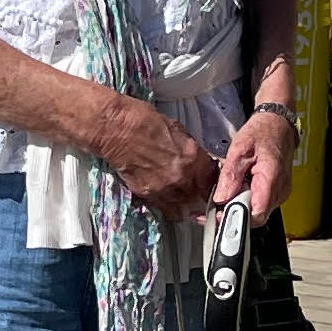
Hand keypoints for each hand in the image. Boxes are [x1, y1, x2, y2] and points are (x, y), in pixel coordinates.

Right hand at [93, 95, 218, 219]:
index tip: (210, 182)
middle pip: (200, 194)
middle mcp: (183, 177)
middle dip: (199, 191)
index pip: (213, 179)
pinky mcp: (149, 195)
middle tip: (194, 187)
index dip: (212, 181)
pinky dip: (170, 206)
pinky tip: (169, 201)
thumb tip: (196, 160)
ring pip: (184, 204)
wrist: (118, 130)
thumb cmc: (145, 122)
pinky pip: (166, 208)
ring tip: (179, 192)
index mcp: (194, 157)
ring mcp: (166, 188)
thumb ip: (190, 150)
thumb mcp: (178, 130)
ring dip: (184, 200)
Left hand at [214, 109, 296, 222]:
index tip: (220, 213)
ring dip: (242, 205)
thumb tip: (221, 198)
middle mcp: (280, 190)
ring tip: (234, 186)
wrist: (278, 122)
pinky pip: (261, 203)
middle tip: (221, 199)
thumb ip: (230, 176)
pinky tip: (242, 185)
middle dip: (236, 211)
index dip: (236, 217)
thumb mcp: (239, 149)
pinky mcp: (278, 192)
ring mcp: (281, 192)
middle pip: (256, 216)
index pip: (256, 214)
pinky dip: (248, 199)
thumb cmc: (262, 131)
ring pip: (258, 211)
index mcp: (271, 179)